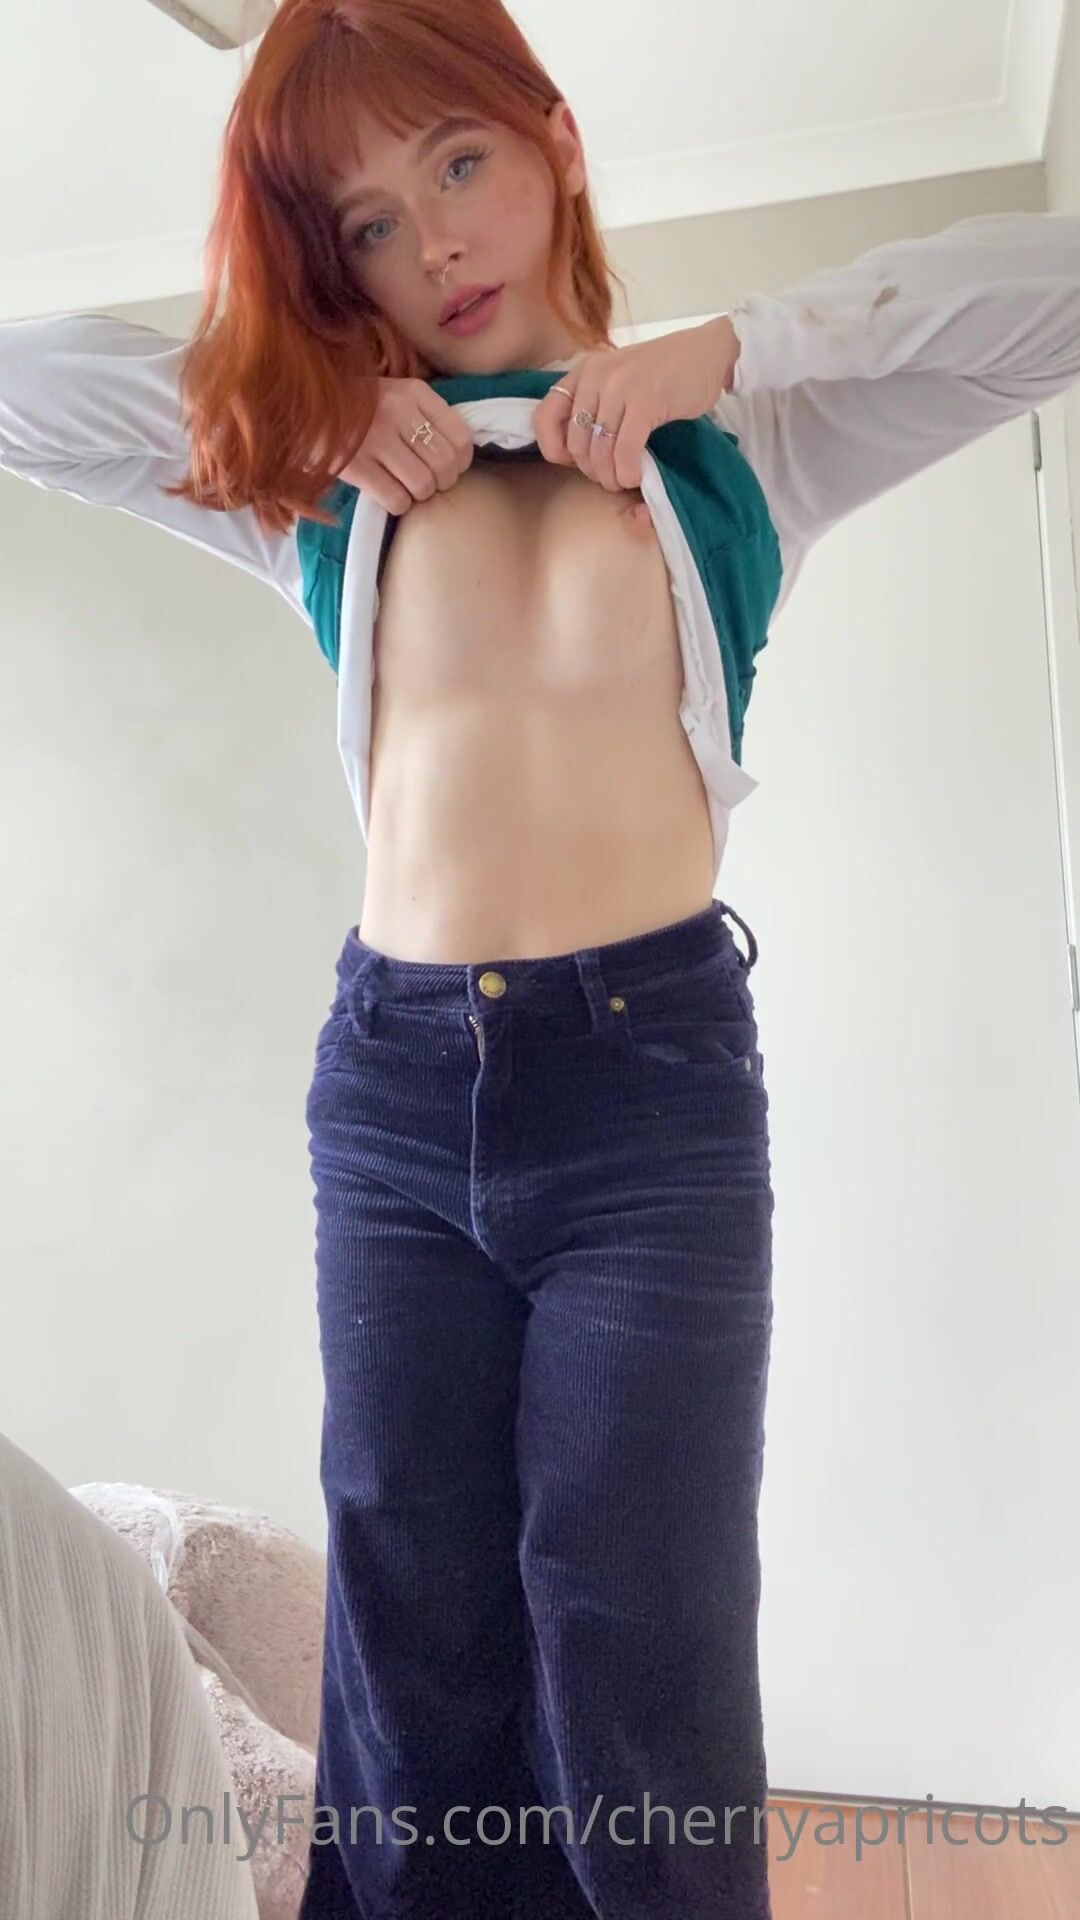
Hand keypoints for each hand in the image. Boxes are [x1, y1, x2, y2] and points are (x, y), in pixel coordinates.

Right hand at [333, 377, 473, 512]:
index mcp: (414, 393)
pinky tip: (388, 493)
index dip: (461, 462)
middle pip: (445, 465)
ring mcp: (375, 438)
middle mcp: (397, 411)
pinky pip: (396, 499)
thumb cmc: (358, 407)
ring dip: (418, 495)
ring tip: (404, 486)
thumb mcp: (396, 395)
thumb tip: (458, 455)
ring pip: (423, 485)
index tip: (448, 467)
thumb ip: (426, 416)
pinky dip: (398, 504)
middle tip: (425, 481)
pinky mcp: (355, 465)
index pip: (461, 437)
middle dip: (440, 482)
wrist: (302, 406)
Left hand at [531, 317, 740, 492]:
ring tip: (624, 480)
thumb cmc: (664, 373)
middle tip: (611, 475)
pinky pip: (624, 451)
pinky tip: (637, 477)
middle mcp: (595, 376)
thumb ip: (594, 405)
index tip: (576, 462)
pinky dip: (628, 472)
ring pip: (599, 451)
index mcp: (583, 372)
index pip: (543, 417)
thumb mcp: (618, 381)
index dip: (554, 449)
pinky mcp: (645, 400)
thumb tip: (572, 454)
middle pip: (575, 443)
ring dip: (611, 476)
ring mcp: (620, 387)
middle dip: (591, 470)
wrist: (708, 351)